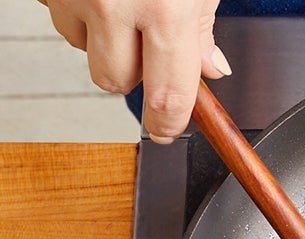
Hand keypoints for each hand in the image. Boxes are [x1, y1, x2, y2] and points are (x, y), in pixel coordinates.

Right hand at [39, 0, 229, 143]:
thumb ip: (201, 28)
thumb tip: (209, 70)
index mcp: (165, 8)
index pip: (168, 96)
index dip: (168, 123)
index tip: (168, 131)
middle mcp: (115, 5)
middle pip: (118, 82)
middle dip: (136, 75)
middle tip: (150, 41)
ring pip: (87, 55)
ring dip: (106, 44)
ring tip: (125, 7)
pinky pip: (65, 23)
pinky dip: (82, 18)